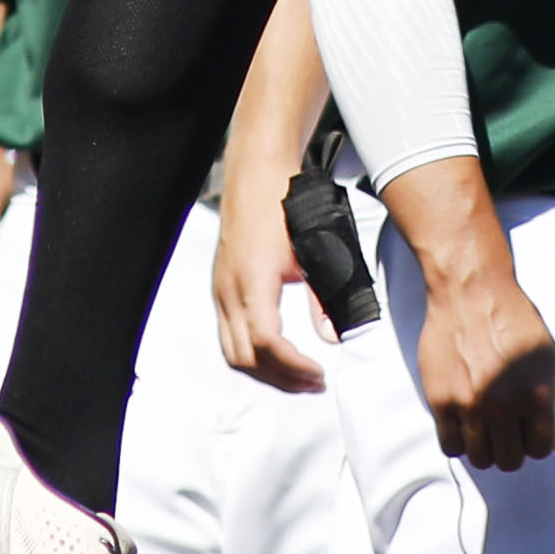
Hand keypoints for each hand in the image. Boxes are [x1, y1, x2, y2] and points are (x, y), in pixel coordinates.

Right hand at [212, 173, 325, 395]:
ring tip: (297, 375)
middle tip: (313, 382)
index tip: (319, 374)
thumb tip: (333, 336)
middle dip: (281, 378)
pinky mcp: (221, 286)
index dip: (294, 367)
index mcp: (252, 283)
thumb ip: (325, 297)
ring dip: (264, 370)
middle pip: (246, 358)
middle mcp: (229, 291)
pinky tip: (275, 353)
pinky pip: (228, 334)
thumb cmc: (284, 202)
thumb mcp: (316, 249)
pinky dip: (251, 353)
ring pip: (233, 351)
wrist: (257, 171)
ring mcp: (221, 290)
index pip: (267, 345)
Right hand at [414, 248, 554, 469]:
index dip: (537, 441)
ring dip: (486, 448)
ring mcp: (469, 404)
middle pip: (510, 461)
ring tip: (486, 424)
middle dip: (512, 447)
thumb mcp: (551, 360)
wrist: (472, 291)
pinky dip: (460, 441)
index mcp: (537, 393)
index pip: (542, 449)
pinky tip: (465, 420)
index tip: (529, 426)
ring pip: (480, 459)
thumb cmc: (517, 323)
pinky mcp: (440, 401)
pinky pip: (450, 447)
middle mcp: (504, 403)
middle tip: (507, 426)